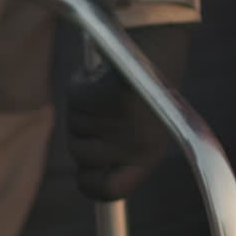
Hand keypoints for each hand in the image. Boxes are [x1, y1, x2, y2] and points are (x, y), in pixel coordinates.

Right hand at [67, 23, 192, 200]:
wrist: (161, 45)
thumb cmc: (149, 89)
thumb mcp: (142, 129)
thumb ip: (118, 153)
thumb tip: (84, 175)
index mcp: (149, 157)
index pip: (110, 191)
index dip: (89, 184)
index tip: (83, 172)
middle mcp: (136, 145)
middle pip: (80, 155)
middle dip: (79, 132)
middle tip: (97, 112)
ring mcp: (121, 122)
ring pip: (74, 123)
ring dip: (82, 105)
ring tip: (105, 89)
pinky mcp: (108, 97)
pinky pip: (74, 97)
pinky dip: (79, 82)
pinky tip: (98, 74)